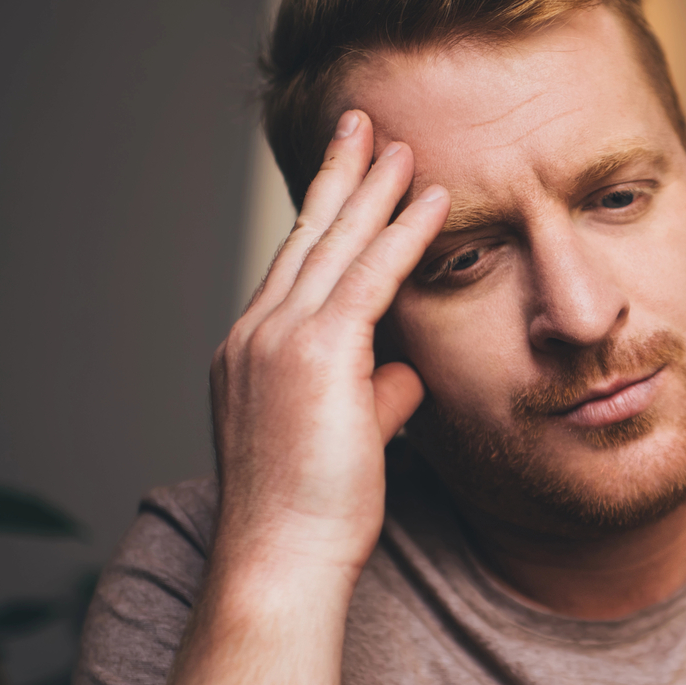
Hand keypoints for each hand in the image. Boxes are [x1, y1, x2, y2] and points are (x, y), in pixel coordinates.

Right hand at [209, 110, 449, 579]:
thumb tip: (406, 374)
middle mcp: (255, 335)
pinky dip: (402, 234)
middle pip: (306, 237)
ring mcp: (277, 341)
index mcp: (253, 353)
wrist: (280, 561)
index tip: (347, 174)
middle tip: (362, 123)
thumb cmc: (312, 519)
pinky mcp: (314, 356)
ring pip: (334, 246)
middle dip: (339, 176)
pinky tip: (432, 201)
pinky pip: (368, 278)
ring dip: (373, 189)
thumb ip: (376, 398)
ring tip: (402, 142)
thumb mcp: (348, 442)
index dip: (324, 215)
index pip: (297, 268)